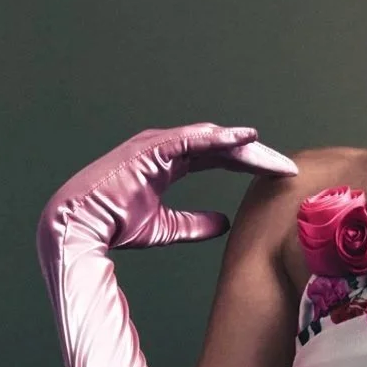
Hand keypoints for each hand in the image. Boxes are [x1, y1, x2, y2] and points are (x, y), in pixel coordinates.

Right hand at [39, 122, 295, 268]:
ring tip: (270, 152)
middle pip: (220, 146)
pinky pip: (191, 139)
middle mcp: (166, 148)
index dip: (248, 164)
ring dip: (241, 145)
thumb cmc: (115, 226)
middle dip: (253, 155)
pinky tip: (242, 139)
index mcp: (169, 163)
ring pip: (210, 139)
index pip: (217, 159)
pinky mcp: (151, 149)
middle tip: (286, 166)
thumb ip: (196, 224)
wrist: (80, 226)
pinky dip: (217, 138)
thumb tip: (225, 224)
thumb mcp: (167, 229)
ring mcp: (158, 145)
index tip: (277, 174)